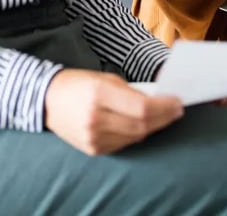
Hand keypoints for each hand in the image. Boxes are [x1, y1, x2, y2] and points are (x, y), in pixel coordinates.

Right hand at [44, 69, 182, 155]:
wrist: (47, 101)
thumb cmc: (78, 84)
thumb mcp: (104, 78)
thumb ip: (131, 91)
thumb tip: (158, 101)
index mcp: (99, 94)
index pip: (142, 107)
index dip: (165, 107)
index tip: (178, 102)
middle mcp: (95, 118)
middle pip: (142, 124)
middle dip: (164, 117)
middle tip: (176, 110)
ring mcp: (93, 137)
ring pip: (135, 136)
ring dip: (152, 127)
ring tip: (162, 117)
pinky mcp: (93, 149)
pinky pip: (123, 144)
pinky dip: (135, 134)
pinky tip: (141, 125)